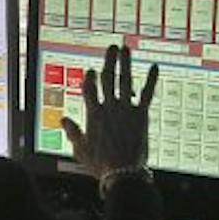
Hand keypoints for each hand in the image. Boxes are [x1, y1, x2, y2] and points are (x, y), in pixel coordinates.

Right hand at [61, 43, 157, 179]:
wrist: (122, 172)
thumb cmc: (100, 163)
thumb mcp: (80, 149)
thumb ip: (73, 132)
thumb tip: (63, 120)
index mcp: (93, 114)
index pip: (89, 89)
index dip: (90, 78)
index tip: (91, 70)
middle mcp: (109, 107)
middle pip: (107, 78)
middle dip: (109, 61)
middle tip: (112, 47)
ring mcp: (126, 109)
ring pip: (125, 80)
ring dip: (125, 63)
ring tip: (125, 49)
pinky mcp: (141, 114)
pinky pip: (147, 93)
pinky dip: (151, 79)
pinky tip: (155, 67)